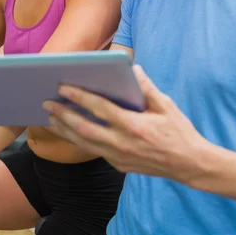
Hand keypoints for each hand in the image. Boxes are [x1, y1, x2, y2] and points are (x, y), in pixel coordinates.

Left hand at [43, 65, 206, 184]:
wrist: (189, 164)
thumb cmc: (178, 132)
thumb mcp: (166, 106)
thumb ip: (147, 88)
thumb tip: (133, 69)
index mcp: (133, 125)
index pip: (100, 108)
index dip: (79, 97)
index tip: (63, 87)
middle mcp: (122, 143)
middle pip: (83, 128)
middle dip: (63, 115)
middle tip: (47, 103)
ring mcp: (118, 157)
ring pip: (83, 143)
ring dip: (64, 130)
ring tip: (50, 118)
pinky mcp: (118, 165)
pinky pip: (93, 150)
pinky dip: (78, 140)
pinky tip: (69, 131)